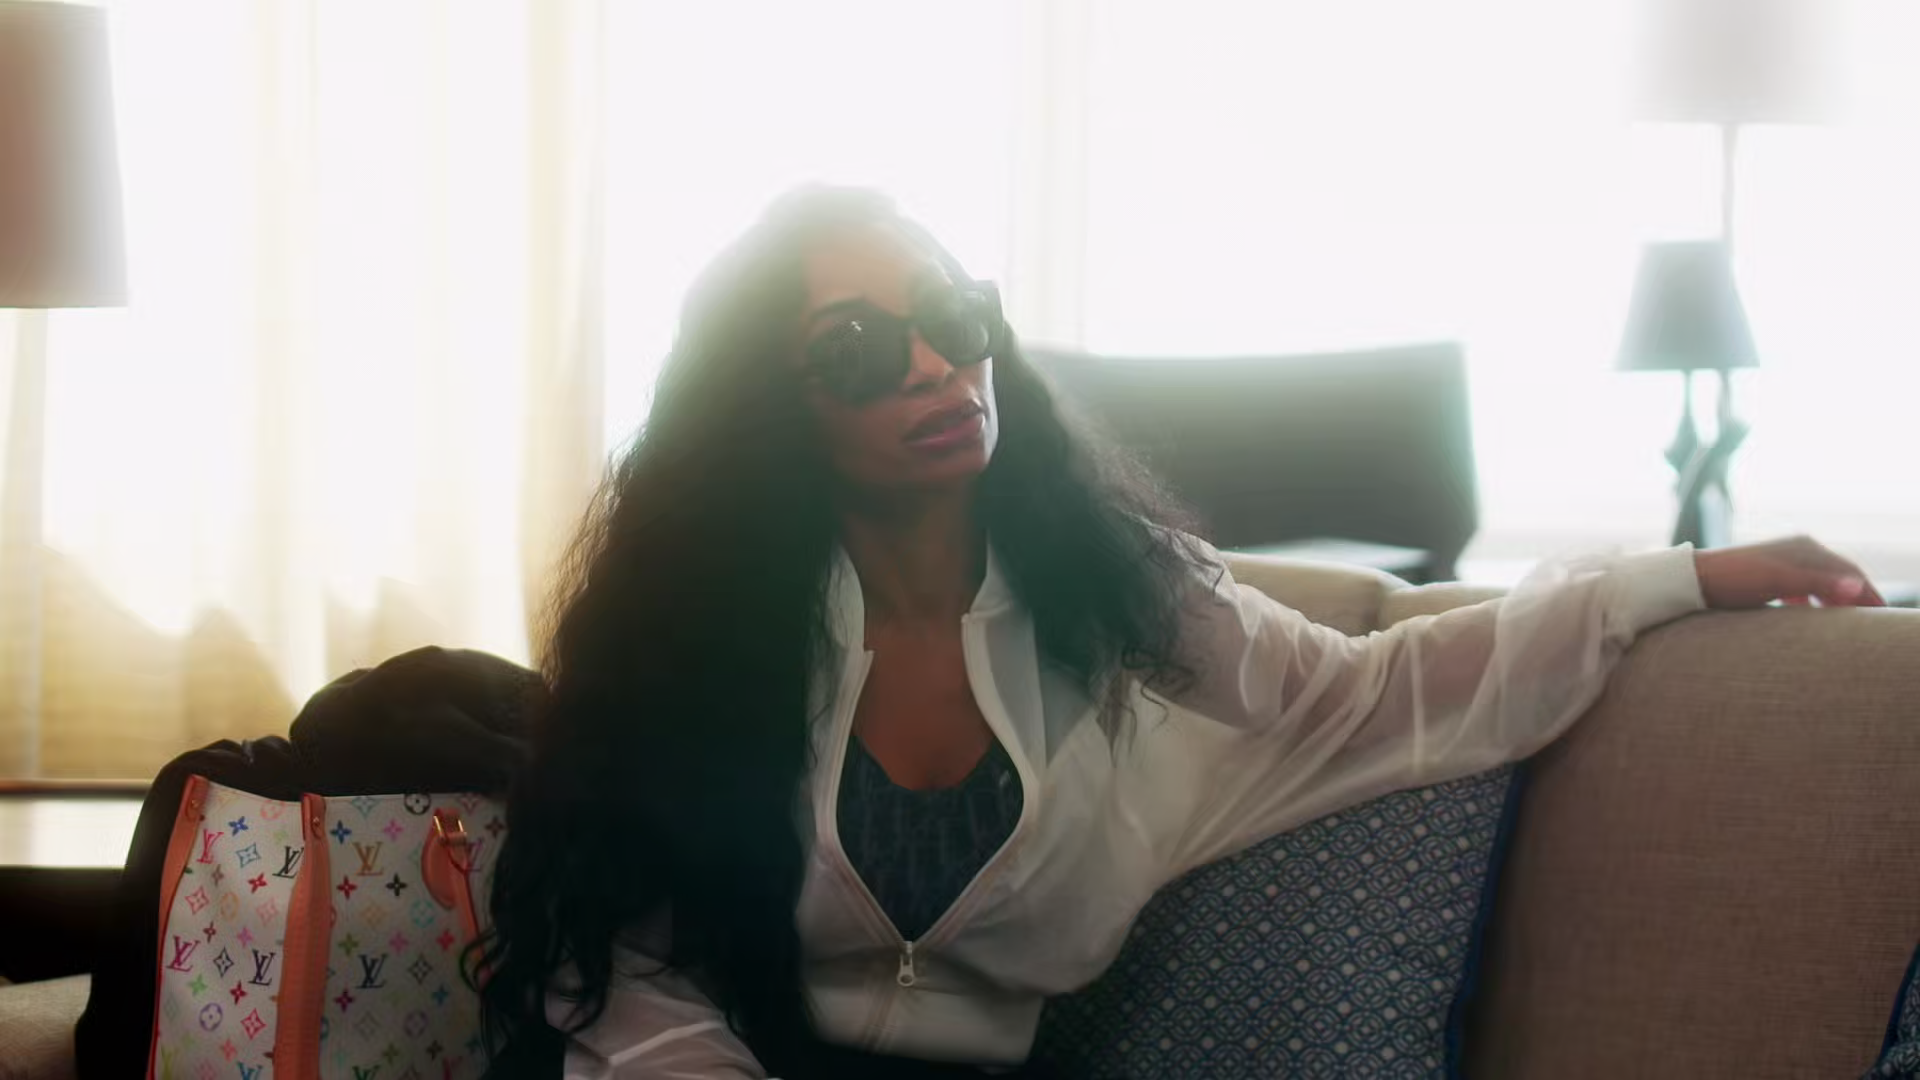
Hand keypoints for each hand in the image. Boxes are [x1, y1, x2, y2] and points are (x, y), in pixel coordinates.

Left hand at [1694, 536, 1885, 609]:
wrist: (1691, 579)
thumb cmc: (1734, 580)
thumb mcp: (1777, 582)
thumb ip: (1818, 583)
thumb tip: (1858, 587)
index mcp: (1805, 549)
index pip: (1849, 571)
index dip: (1868, 592)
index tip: (1884, 616)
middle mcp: (1797, 550)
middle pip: (1837, 575)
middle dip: (1856, 596)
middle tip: (1873, 623)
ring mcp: (1782, 562)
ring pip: (1819, 583)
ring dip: (1835, 600)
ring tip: (1848, 623)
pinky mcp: (1767, 575)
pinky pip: (1800, 589)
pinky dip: (1812, 602)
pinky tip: (1809, 616)